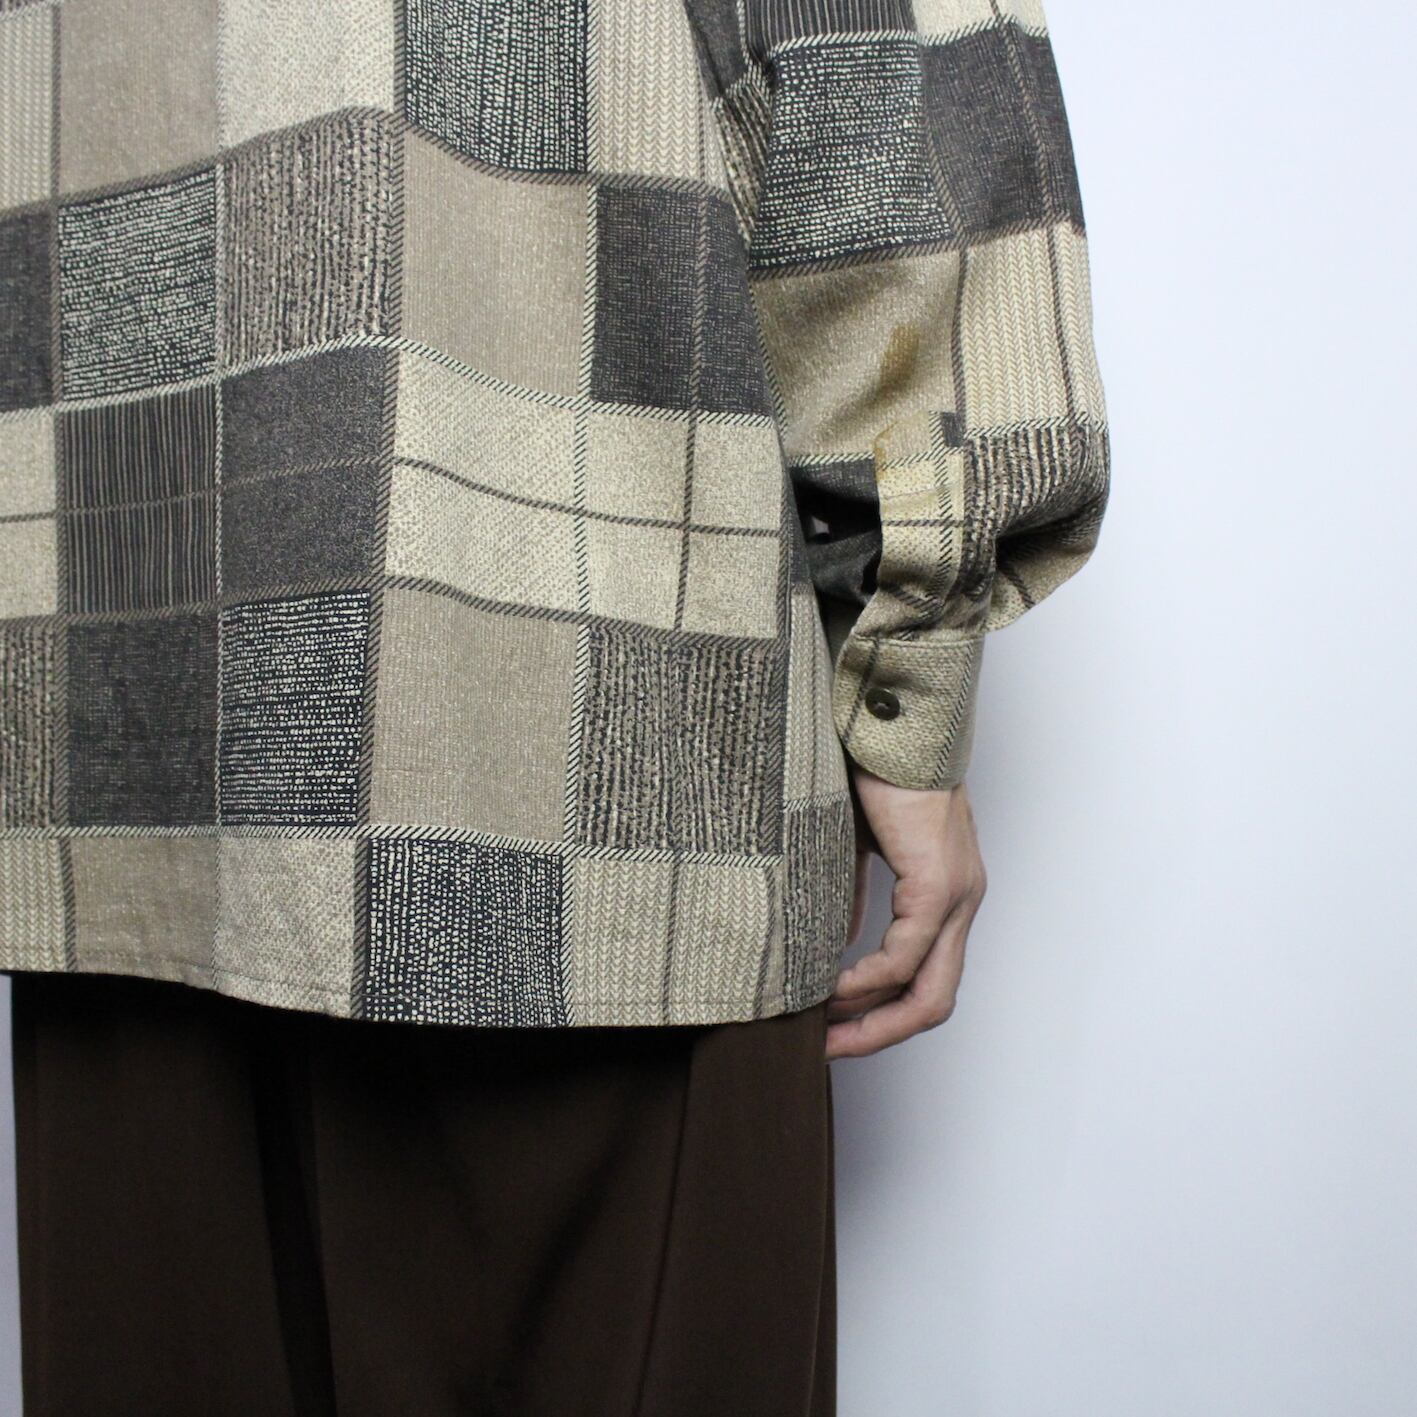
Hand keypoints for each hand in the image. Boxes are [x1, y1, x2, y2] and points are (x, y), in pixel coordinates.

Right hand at [825, 765, 986, 1059]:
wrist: (893, 723)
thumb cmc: (876, 770)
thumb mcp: (863, 847)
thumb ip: (857, 898)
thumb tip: (842, 945)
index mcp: (947, 892)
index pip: (927, 977)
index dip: (883, 1012)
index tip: (833, 1026)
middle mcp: (962, 901)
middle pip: (936, 1001)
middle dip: (881, 1035)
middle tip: (830, 1049)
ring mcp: (957, 896)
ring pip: (928, 990)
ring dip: (873, 1018)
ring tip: (824, 1027)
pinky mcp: (938, 884)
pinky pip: (905, 955)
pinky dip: (868, 980)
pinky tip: (833, 985)